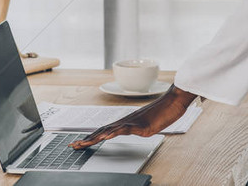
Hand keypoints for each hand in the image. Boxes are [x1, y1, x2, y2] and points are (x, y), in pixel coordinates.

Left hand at [68, 84, 195, 149]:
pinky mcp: (141, 125)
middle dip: (87, 139)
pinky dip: (113, 133)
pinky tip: (106, 137)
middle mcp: (127, 120)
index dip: (92, 136)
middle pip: (102, 130)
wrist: (174, 101)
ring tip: (82, 144)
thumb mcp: (149, 124)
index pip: (105, 130)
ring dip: (94, 137)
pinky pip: (125, 129)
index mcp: (127, 122)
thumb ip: (140, 128)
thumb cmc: (164, 111)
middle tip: (73, 146)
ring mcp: (133, 122)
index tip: (80, 143)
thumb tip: (138, 131)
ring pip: (109, 130)